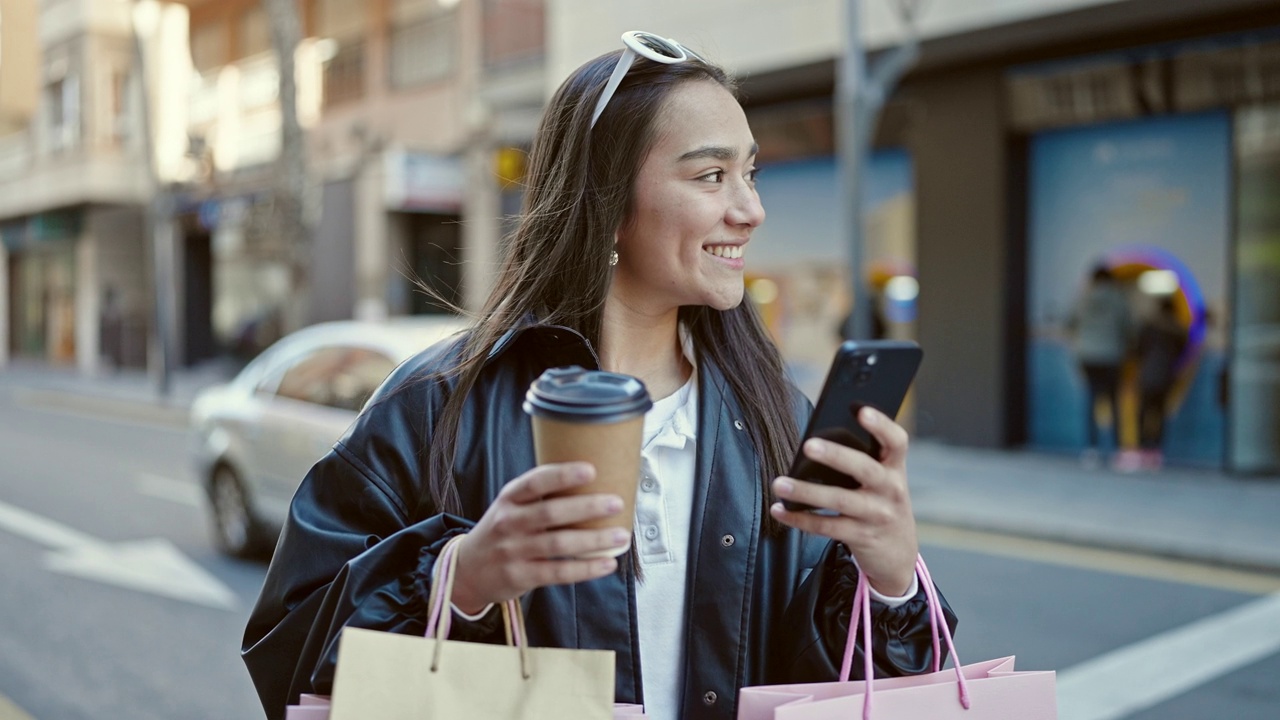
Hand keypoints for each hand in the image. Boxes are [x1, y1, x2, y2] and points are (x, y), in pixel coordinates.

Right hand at [450, 462, 629, 613]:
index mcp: (509, 498)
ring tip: (621, 535)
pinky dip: (586, 568)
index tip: (590, 470)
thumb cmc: (502, 531)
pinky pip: (558, 572)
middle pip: (551, 512)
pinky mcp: (520, 576)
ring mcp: (513, 551)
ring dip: (594, 539)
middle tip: (615, 503)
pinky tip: (607, 563)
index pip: (534, 482)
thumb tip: (593, 483)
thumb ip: (540, 496)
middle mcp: (509, 522)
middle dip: (587, 507)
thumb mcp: (511, 507)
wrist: (468, 570)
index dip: (562, 475)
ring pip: (559, 543)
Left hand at [769, 407, 918, 596]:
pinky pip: (826, 526)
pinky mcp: (861, 536)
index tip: (861, 410)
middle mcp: (891, 490)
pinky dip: (799, 519)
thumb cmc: (881, 504)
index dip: (881, 425)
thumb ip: (863, 461)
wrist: (898, 554)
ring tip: (780, 484)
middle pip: (864, 468)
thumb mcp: (884, 482)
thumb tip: (816, 441)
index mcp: (895, 468)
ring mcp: (877, 514)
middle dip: (836, 455)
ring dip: (806, 492)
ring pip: (840, 500)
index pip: (896, 441)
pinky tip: (779, 510)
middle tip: (808, 445)